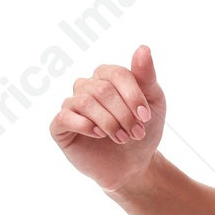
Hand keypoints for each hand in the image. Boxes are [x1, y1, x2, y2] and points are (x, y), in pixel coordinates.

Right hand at [49, 43, 164, 192]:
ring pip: (85, 102)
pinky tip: (100, 135)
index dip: (133, 95)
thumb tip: (143, 48)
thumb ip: (146, 76)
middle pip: (102, 89)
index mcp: (107, 76)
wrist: (133, 166)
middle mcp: (86, 86)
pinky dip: (85, 125)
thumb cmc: (143, 131)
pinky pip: (65, 117)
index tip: (146, 118)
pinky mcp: (61, 126)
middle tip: (136, 133)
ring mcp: (72, 105)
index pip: (117, 74)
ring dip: (109, 122)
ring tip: (123, 138)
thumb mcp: (154, 103)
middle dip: (123, 114)